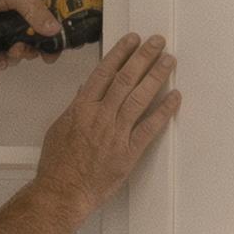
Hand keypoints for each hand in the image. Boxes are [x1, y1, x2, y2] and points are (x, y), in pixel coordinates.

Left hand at [0, 0, 60, 71]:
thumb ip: (36, 12)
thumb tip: (56, 31)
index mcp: (35, 2)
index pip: (53, 22)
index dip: (56, 38)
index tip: (54, 52)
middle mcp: (24, 16)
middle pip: (37, 41)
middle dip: (33, 50)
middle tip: (22, 49)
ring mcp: (7, 28)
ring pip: (20, 49)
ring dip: (17, 56)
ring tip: (9, 53)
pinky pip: (2, 53)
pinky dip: (2, 60)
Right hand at [34, 33, 178, 216]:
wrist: (63, 192)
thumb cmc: (58, 165)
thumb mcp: (59, 128)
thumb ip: (75, 107)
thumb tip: (85, 89)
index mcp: (81, 108)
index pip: (104, 72)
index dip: (120, 53)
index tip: (132, 40)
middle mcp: (100, 116)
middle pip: (125, 79)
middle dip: (143, 57)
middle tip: (156, 42)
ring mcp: (116, 134)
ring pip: (139, 98)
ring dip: (156, 76)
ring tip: (168, 61)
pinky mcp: (128, 152)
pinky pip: (150, 128)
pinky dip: (164, 111)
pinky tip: (174, 97)